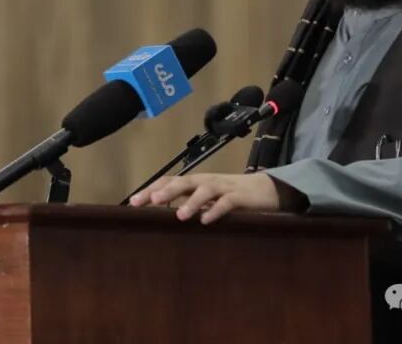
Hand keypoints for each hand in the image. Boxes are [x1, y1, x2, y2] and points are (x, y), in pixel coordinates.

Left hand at [128, 173, 280, 223]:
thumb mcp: (208, 200)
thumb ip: (189, 204)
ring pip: (204, 190)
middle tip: (149, 202)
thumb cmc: (233, 196)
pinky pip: (227, 202)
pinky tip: (206, 220)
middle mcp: (207, 182)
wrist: (268, 190)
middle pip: (183, 182)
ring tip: (179, 215)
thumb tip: (163, 215)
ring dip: (191, 202)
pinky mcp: (241, 197)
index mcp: (196, 183)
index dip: (151, 190)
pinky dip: (216, 210)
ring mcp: (224, 188)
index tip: (133, 202)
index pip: (169, 182)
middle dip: (165, 191)